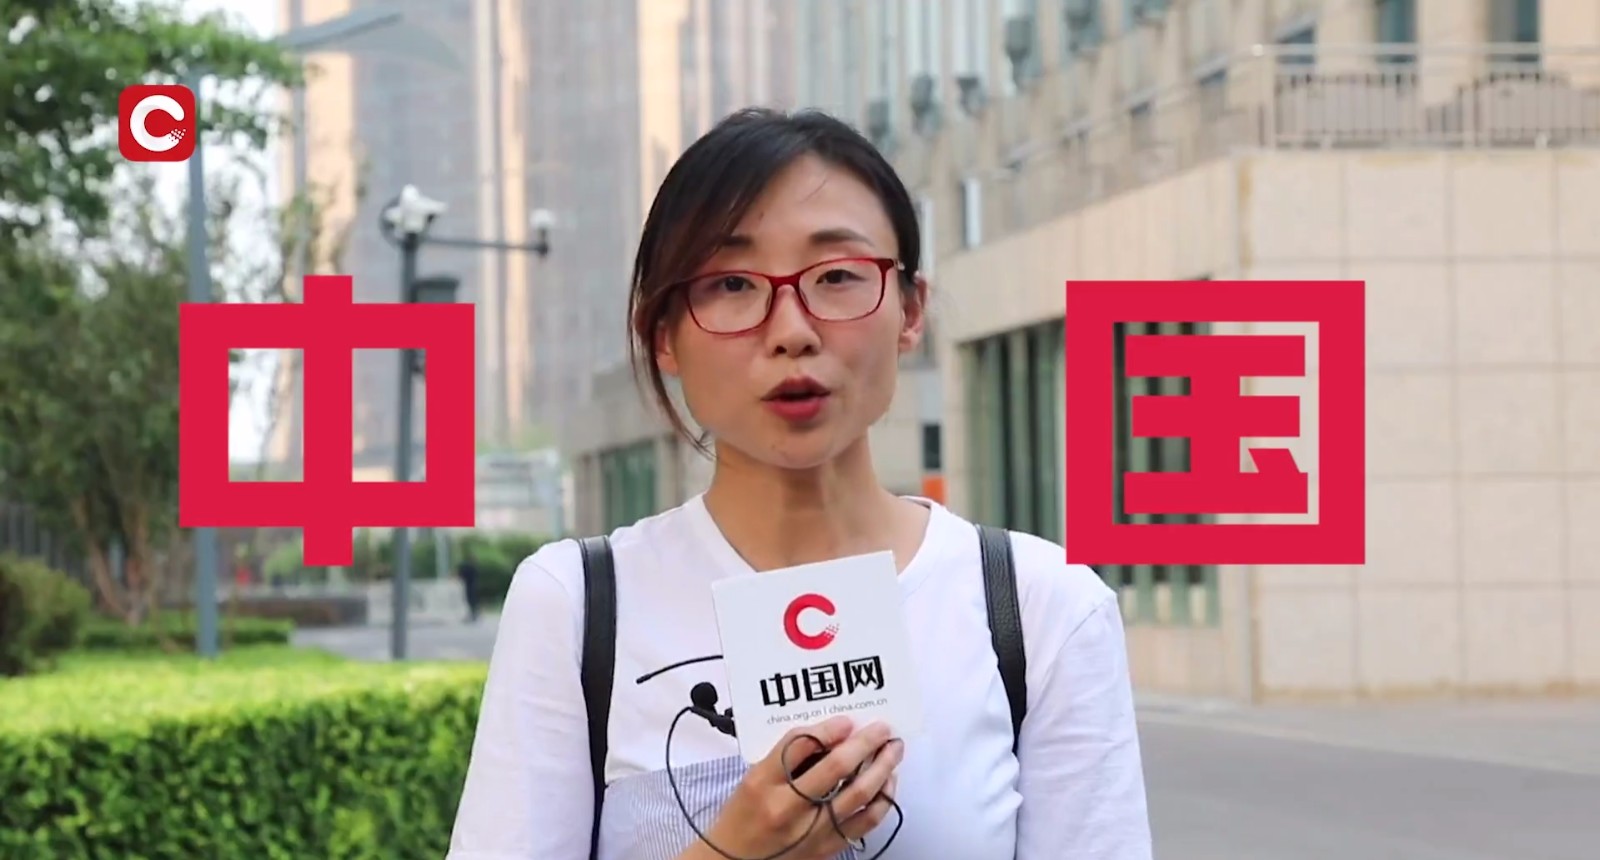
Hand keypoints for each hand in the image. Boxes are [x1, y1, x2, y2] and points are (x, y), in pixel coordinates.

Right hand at [696, 716, 903, 859]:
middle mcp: (789, 807)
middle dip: (866, 743)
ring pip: (859, 795)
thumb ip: (790, 755)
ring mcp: (812, 831)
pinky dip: (882, 800)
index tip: (847, 721)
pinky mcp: (827, 848)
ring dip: (882, 768)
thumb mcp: (755, 777)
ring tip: (893, 751)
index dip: (829, 729)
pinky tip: (887, 784)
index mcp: (764, 783)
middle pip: (836, 767)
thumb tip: (832, 734)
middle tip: (882, 729)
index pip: (800, 745)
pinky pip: (865, 822)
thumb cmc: (743, 818)